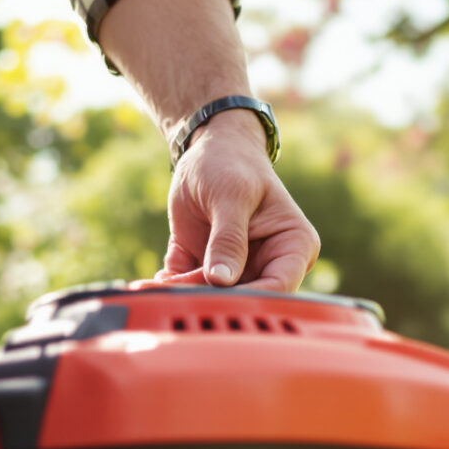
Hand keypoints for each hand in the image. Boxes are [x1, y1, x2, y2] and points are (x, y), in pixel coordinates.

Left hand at [155, 113, 320, 290]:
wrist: (207, 150)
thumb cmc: (231, 163)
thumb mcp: (230, 195)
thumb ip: (228, 238)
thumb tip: (221, 280)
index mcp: (294, 245)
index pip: (279, 286)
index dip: (249, 298)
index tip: (214, 297)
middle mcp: (270, 264)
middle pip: (245, 298)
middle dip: (209, 298)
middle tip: (175, 291)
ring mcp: (239, 269)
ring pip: (214, 298)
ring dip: (184, 294)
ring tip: (157, 284)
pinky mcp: (208, 269)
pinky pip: (190, 288)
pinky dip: (171, 288)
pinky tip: (154, 282)